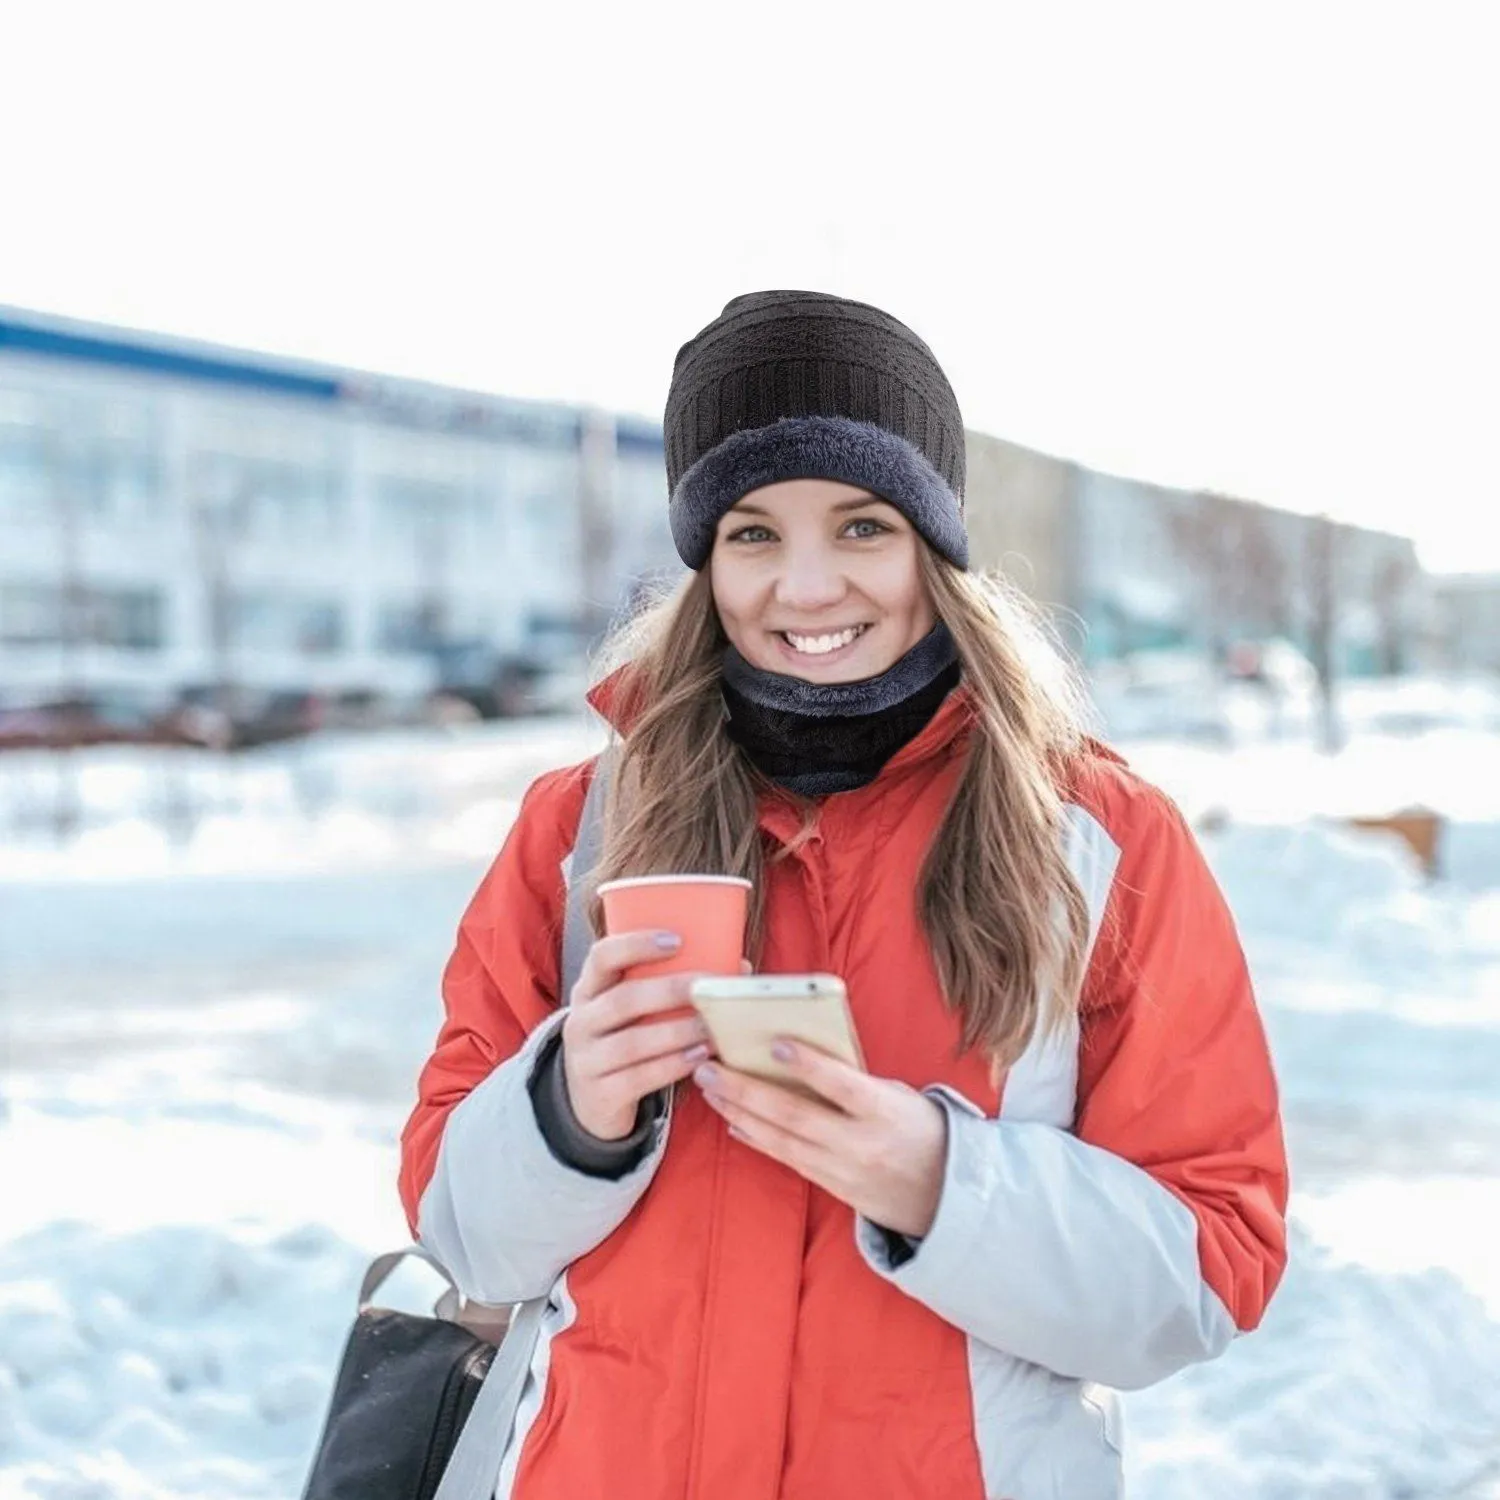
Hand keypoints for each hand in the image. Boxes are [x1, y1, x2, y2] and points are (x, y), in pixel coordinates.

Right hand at [561, 930, 712, 1140]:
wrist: (593, 1102)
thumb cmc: (625, 1041)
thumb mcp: (632, 1012)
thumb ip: (672, 987)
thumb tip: (739, 966)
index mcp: (589, 990)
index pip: (602, 956)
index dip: (636, 944)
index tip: (677, 940)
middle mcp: (582, 1021)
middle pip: (623, 999)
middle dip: (669, 991)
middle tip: (707, 988)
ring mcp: (587, 1060)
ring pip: (632, 1042)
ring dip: (677, 1032)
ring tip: (711, 1027)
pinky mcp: (600, 1094)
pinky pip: (638, 1078)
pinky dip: (672, 1066)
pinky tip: (699, 1057)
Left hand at [691, 1042, 948, 1238]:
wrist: (945, 1195)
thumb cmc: (920, 1128)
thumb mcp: (899, 1095)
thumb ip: (856, 1080)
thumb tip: (802, 1057)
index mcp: (884, 1112)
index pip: (843, 1086)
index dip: (810, 1066)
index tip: (775, 1044)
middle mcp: (860, 1144)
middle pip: (795, 1116)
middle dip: (747, 1091)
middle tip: (710, 1069)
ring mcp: (842, 1170)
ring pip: (781, 1140)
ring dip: (740, 1113)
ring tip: (711, 1090)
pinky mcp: (832, 1187)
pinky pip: (787, 1159)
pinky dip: (757, 1139)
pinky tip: (733, 1122)